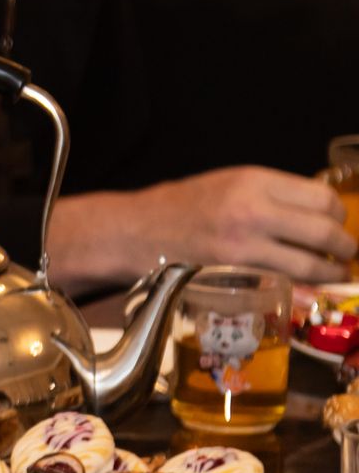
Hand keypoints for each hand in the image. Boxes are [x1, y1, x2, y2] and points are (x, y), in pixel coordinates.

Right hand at [48, 167, 353, 290]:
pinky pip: (285, 286)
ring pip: (311, 264)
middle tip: (344, 256)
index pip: (322, 198)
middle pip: (325, 231)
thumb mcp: (226, 184)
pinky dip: (302, 291)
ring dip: (329, 273)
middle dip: (344, 249)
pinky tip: (304, 290)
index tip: (336, 225)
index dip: (338, 216)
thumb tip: (315, 213)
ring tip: (331, 275)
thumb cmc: (179, 207)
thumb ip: (269, 195)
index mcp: (253, 181)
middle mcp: (252, 209)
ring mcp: (243, 245)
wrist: (134, 230)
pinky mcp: (233, 275)